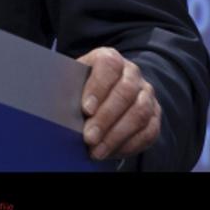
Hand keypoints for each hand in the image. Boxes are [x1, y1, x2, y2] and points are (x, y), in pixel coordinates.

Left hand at [77, 47, 160, 161]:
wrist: (103, 91)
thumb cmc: (81, 85)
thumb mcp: (71, 80)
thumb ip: (67, 86)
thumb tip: (54, 102)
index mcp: (110, 58)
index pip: (108, 66)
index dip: (98, 87)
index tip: (85, 109)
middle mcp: (131, 73)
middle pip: (125, 93)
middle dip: (105, 118)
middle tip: (89, 137)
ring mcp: (146, 93)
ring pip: (140, 113)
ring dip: (117, 135)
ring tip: (97, 150)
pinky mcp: (155, 114)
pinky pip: (149, 131)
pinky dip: (130, 144)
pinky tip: (112, 152)